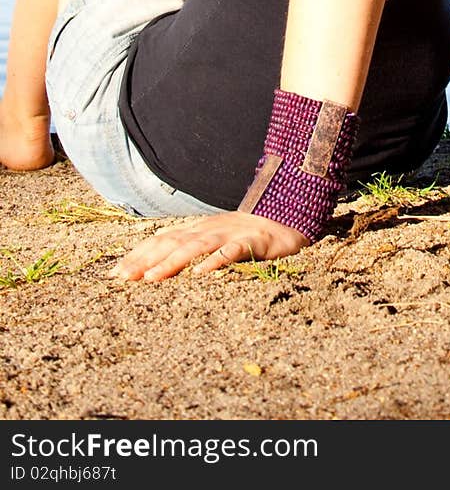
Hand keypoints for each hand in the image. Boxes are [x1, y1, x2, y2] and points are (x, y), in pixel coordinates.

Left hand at [109, 210, 308, 282]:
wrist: (290, 215)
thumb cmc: (251, 233)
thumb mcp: (218, 238)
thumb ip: (192, 245)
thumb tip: (159, 256)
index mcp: (199, 229)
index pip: (162, 240)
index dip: (138, 255)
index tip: (114, 274)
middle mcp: (210, 229)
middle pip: (172, 242)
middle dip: (145, 260)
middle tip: (121, 278)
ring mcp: (231, 234)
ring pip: (196, 247)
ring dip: (171, 262)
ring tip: (151, 278)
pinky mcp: (252, 242)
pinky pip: (231, 252)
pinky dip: (214, 262)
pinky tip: (201, 275)